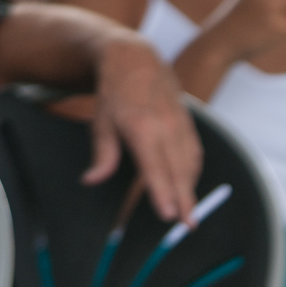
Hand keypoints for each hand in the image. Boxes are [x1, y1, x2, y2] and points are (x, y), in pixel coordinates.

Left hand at [82, 35, 200, 222]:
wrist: (137, 60)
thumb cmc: (115, 94)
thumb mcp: (101, 122)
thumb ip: (102, 155)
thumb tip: (91, 181)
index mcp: (140, 128)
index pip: (154, 168)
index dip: (163, 193)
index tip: (169, 216)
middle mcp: (165, 127)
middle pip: (178, 172)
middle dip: (185, 200)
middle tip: (188, 226)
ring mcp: (180, 125)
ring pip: (190, 165)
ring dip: (191, 190)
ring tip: (190, 214)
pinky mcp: (189, 124)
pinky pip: (194, 154)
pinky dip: (192, 174)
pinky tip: (189, 187)